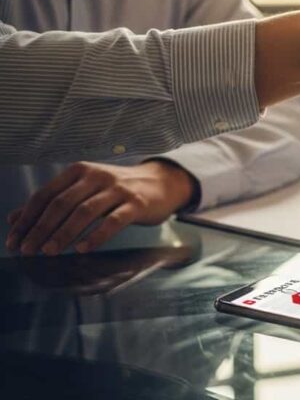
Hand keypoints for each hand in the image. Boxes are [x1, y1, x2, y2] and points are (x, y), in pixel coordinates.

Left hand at [5, 160, 196, 254]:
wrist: (161, 182)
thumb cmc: (118, 189)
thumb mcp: (83, 189)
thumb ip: (51, 202)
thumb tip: (14, 220)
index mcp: (79, 171)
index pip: (45, 195)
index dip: (27, 219)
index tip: (14, 240)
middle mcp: (96, 177)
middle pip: (61, 204)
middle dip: (41, 229)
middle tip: (28, 250)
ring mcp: (117, 189)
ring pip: (84, 212)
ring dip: (64, 234)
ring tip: (50, 252)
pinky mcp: (136, 203)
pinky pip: (113, 221)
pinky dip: (96, 236)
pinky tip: (82, 249)